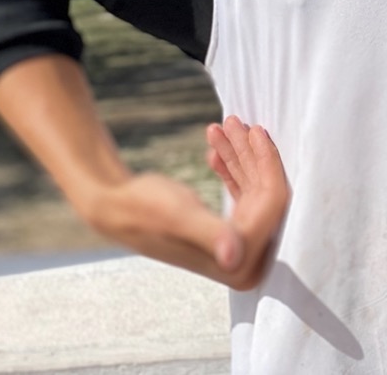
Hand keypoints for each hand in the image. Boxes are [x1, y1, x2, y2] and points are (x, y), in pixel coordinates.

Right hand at [76, 115, 287, 291]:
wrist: (113, 208)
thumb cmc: (143, 212)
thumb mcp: (180, 217)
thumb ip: (211, 236)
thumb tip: (232, 260)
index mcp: (240, 265)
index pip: (273, 204)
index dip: (267, 163)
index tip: (255, 129)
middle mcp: (244, 261)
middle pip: (265, 193)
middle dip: (251, 153)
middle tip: (236, 121)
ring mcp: (238, 246)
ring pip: (254, 187)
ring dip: (239, 154)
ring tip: (225, 124)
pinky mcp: (228, 231)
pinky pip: (241, 192)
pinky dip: (231, 167)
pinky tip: (217, 147)